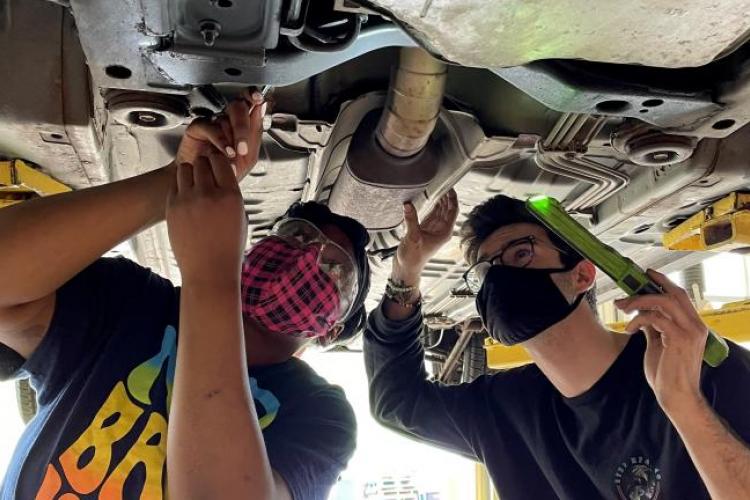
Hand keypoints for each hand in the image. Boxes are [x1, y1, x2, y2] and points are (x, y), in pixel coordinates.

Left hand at [166, 154, 247, 284]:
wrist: (209, 271)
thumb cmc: (228, 247)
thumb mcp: (240, 217)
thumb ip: (231, 194)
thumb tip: (223, 175)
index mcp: (230, 196)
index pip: (221, 161)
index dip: (219, 161)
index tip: (219, 164)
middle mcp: (208, 195)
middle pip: (202, 162)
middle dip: (205, 164)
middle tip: (207, 172)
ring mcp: (188, 200)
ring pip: (185, 169)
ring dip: (191, 172)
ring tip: (196, 183)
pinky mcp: (172, 208)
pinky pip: (175, 185)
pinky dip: (181, 186)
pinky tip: (188, 196)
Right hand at [175, 90, 265, 179]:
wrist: (207, 183)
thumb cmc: (227, 170)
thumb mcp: (248, 157)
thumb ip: (255, 134)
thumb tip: (260, 109)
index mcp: (243, 123)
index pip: (250, 103)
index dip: (254, 96)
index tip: (258, 98)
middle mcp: (228, 119)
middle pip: (238, 107)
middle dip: (243, 127)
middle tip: (244, 147)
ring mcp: (213, 121)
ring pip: (225, 118)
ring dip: (232, 138)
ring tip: (234, 155)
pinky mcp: (198, 127)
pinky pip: (211, 127)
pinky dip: (221, 140)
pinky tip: (226, 152)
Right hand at [393, 189, 457, 283]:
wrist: (406, 268)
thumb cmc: (413, 258)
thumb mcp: (412, 237)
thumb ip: (411, 220)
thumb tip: (408, 205)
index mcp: (444, 232)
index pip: (453, 211)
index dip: (453, 198)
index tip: (450, 187)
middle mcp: (441, 230)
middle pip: (447, 209)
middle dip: (446, 196)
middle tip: (443, 183)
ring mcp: (433, 229)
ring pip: (440, 211)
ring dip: (439, 200)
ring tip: (437, 187)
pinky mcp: (424, 229)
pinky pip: (431, 214)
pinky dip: (431, 206)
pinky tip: (429, 198)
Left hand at [615, 269, 707, 414]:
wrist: (676, 396)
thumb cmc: (667, 373)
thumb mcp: (658, 344)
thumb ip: (654, 327)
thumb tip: (642, 313)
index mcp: (693, 326)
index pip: (680, 296)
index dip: (663, 282)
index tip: (646, 274)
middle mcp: (695, 326)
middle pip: (675, 293)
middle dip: (650, 286)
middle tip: (628, 289)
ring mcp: (689, 331)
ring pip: (664, 301)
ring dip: (639, 301)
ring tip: (622, 308)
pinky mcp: (679, 339)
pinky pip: (655, 318)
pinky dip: (638, 319)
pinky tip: (629, 329)